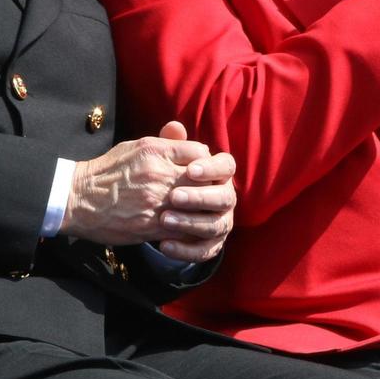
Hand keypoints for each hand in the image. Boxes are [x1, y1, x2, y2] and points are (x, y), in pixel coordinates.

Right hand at [62, 121, 229, 250]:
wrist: (77, 199)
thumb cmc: (107, 171)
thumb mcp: (135, 146)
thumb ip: (165, 143)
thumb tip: (188, 140)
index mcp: (156, 151)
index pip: (200, 152)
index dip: (205, 162)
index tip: (201, 169)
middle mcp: (159, 174)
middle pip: (203, 179)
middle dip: (209, 185)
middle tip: (207, 191)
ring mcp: (156, 200)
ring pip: (196, 205)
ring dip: (202, 208)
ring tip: (200, 209)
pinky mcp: (150, 225)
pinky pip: (182, 227)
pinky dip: (189, 227)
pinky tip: (188, 226)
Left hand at [153, 120, 235, 263]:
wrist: (152, 210)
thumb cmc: (163, 178)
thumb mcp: (164, 160)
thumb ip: (171, 145)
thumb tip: (174, 127)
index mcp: (219, 174)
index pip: (227, 166)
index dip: (212, 168)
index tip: (191, 170)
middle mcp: (226, 198)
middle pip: (224, 197)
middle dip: (200, 197)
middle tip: (173, 197)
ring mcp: (221, 222)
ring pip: (214, 225)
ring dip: (190, 223)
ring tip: (164, 220)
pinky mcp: (211, 245)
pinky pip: (204, 251)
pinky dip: (185, 250)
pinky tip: (164, 244)